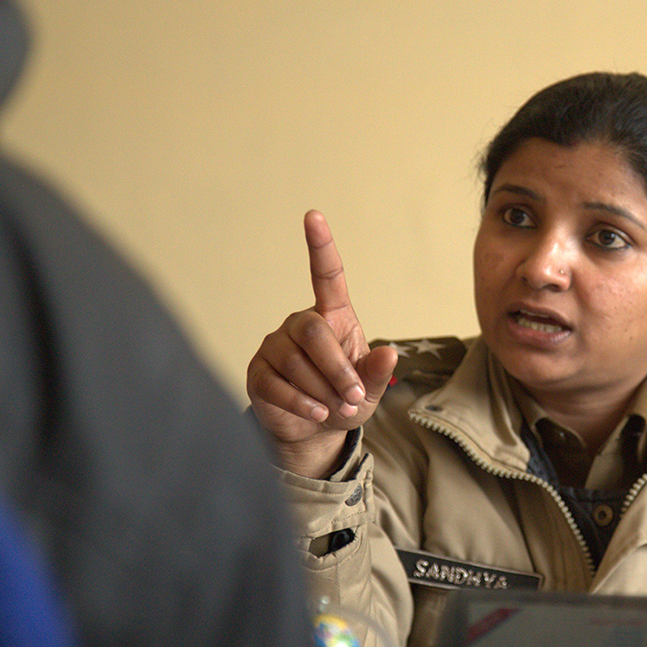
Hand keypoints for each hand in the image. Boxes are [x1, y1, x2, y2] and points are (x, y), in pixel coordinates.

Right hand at [247, 210, 397, 477]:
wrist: (313, 430)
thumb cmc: (345, 399)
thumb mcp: (369, 390)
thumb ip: (377, 373)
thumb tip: (389, 353)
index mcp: (333, 317)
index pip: (326, 275)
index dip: (320, 246)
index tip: (313, 215)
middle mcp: (300, 324)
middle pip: (312, 331)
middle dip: (336, 369)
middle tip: (352, 397)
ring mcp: (274, 347)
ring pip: (295, 362)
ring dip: (322, 391)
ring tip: (336, 408)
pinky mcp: (258, 373)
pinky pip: (277, 385)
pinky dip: (301, 403)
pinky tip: (315, 413)